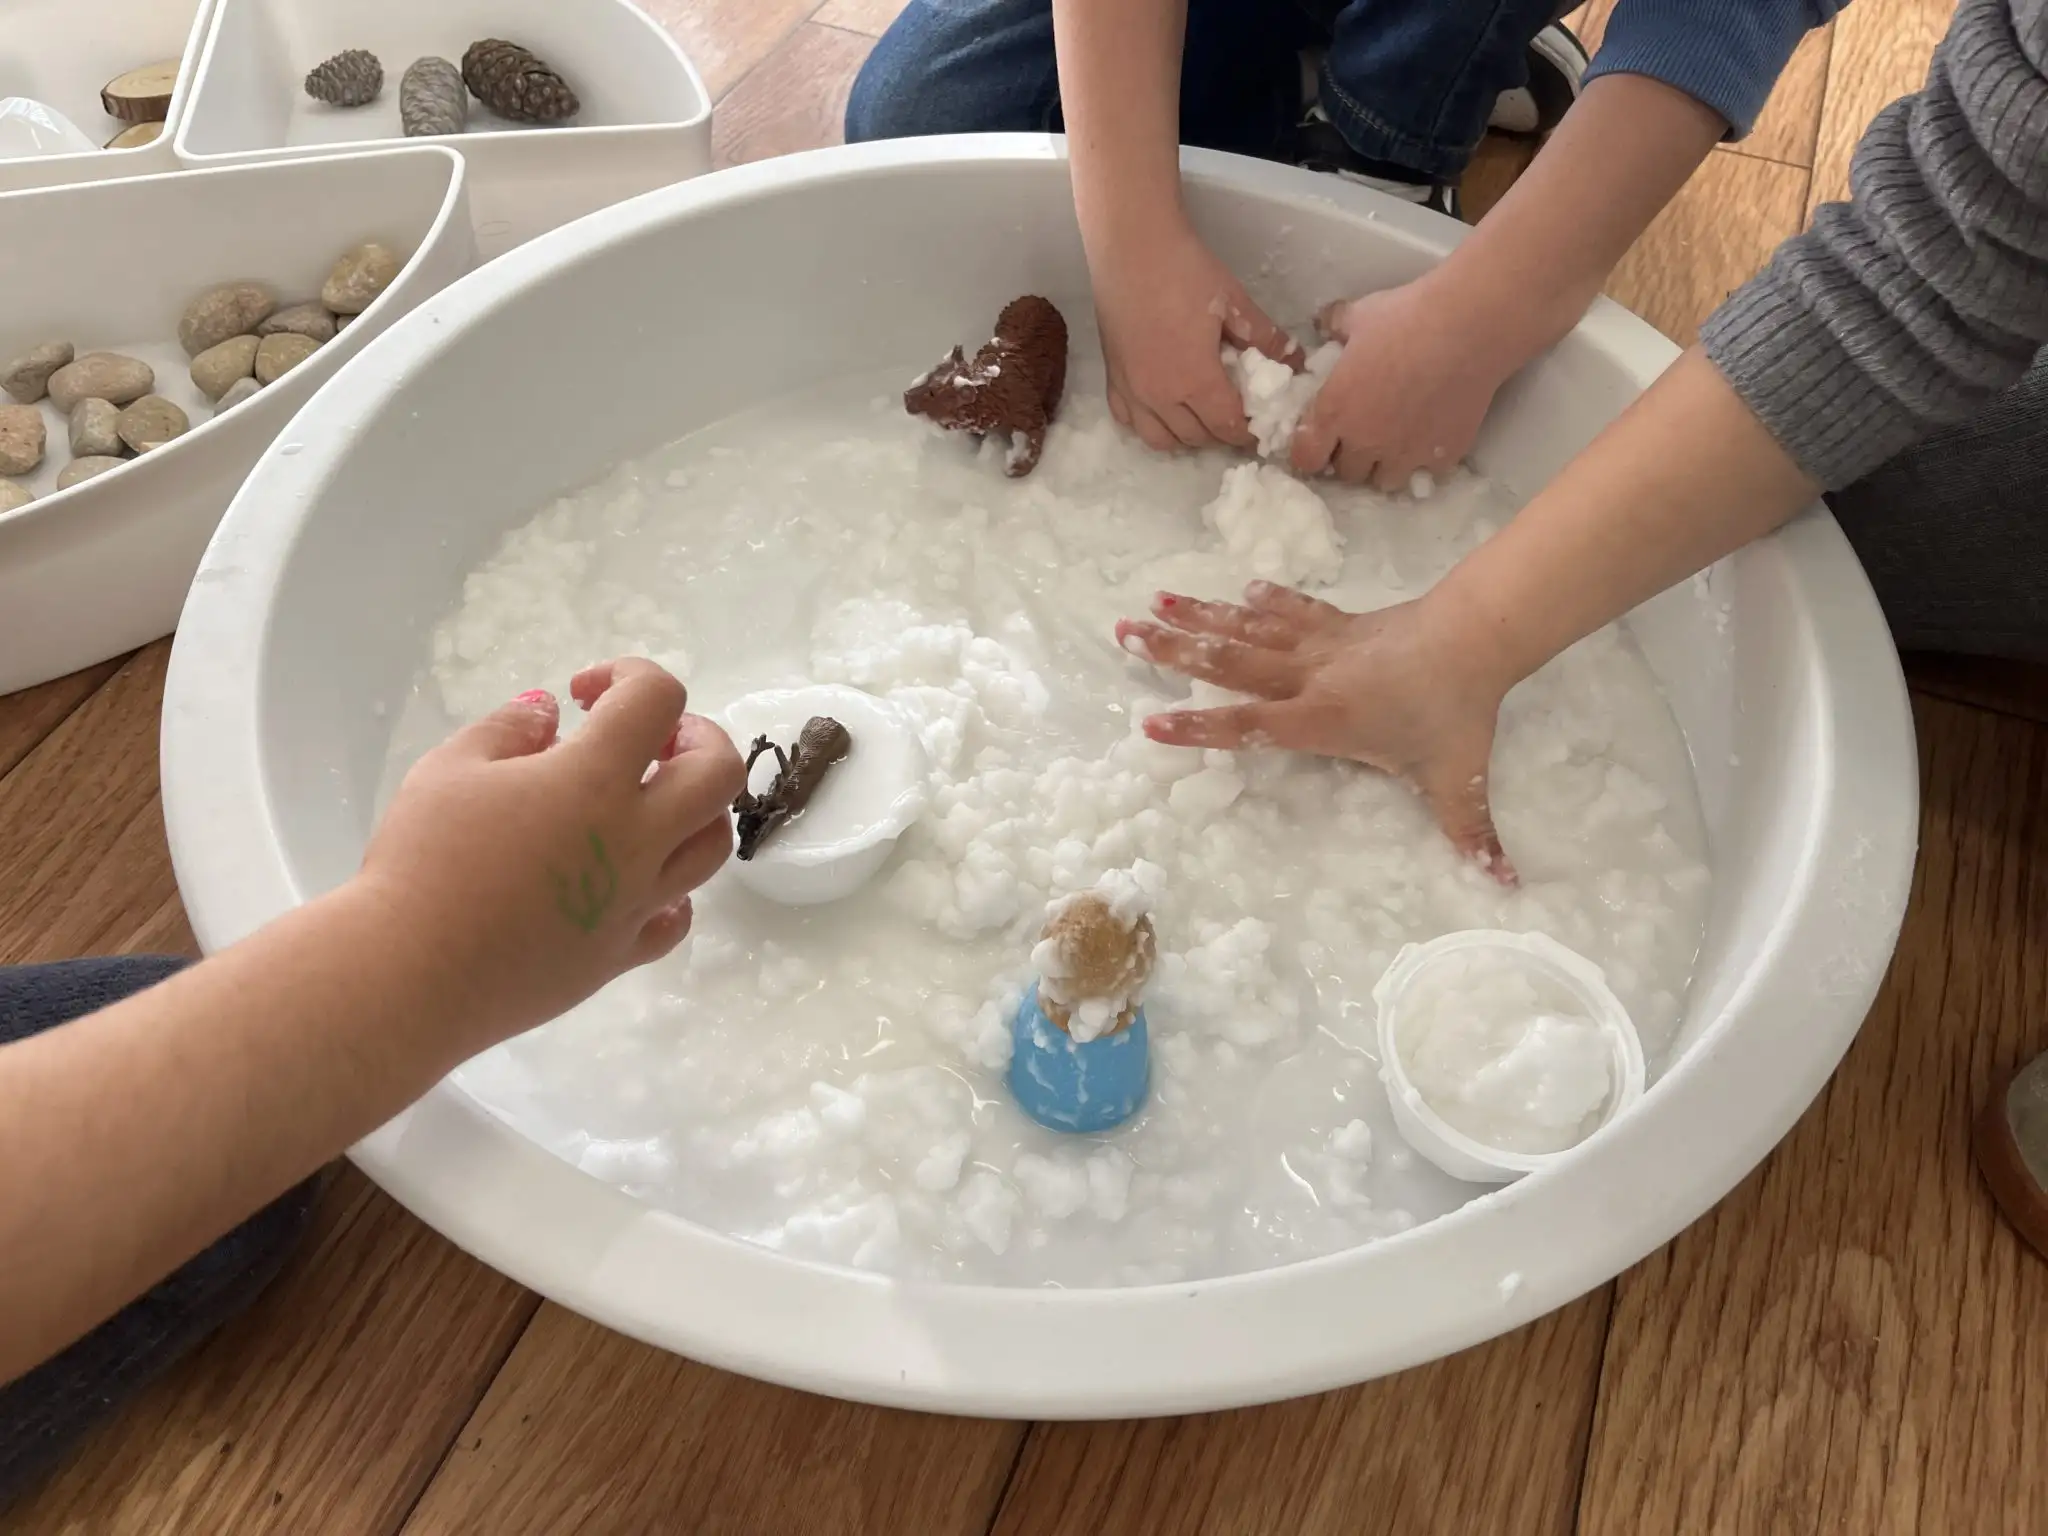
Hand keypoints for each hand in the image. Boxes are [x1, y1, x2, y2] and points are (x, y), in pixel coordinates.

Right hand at [358, 657, 744, 1044]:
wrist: (409, 975)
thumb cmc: (421, 862)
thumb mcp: (449, 769)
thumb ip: (509, 730)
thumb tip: (549, 712)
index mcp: (596, 781)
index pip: (657, 699)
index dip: (629, 675)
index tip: (581, 693)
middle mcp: (636, 840)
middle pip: (720, 771)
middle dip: (694, 736)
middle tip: (641, 742)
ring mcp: (636, 902)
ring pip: (712, 846)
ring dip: (693, 810)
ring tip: (644, 804)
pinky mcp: (620, 956)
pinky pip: (675, 919)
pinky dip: (669, 891)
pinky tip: (630, 880)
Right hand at [1091, 216, 1301, 452]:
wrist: (1131, 246)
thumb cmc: (1185, 270)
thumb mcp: (1234, 303)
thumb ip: (1266, 339)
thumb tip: (1295, 361)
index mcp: (1195, 381)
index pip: (1229, 427)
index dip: (1249, 432)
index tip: (1261, 424)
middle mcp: (1160, 397)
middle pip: (1197, 437)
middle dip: (1222, 433)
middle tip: (1237, 415)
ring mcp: (1132, 390)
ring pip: (1161, 439)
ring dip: (1186, 435)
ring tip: (1202, 415)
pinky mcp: (1112, 378)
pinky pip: (1129, 421)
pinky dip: (1150, 424)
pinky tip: (1164, 408)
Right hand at [1115, 584, 1514, 877]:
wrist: (1478, 635)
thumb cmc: (1456, 712)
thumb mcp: (1458, 780)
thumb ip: (1470, 833)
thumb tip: (1504, 882)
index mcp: (1322, 719)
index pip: (1247, 726)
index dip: (1197, 726)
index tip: (1149, 724)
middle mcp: (1309, 678)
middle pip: (1229, 662)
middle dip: (1173, 650)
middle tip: (1124, 634)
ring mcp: (1321, 645)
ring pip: (1248, 628)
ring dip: (1199, 614)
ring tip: (1152, 600)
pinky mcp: (1339, 623)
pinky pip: (1292, 609)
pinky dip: (1263, 600)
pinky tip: (1236, 590)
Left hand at [1290, 274, 1514, 490]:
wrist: (1468, 327)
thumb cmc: (1405, 317)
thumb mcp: (1359, 315)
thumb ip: (1335, 325)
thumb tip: (1323, 324)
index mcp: (1335, 411)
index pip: (1306, 457)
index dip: (1311, 450)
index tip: (1321, 439)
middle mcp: (1365, 442)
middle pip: (1347, 472)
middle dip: (1351, 456)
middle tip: (1364, 433)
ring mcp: (1405, 454)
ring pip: (1385, 481)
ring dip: (1385, 466)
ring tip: (1397, 442)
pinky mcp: (1442, 456)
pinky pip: (1427, 473)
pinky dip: (1426, 461)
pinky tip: (1432, 436)